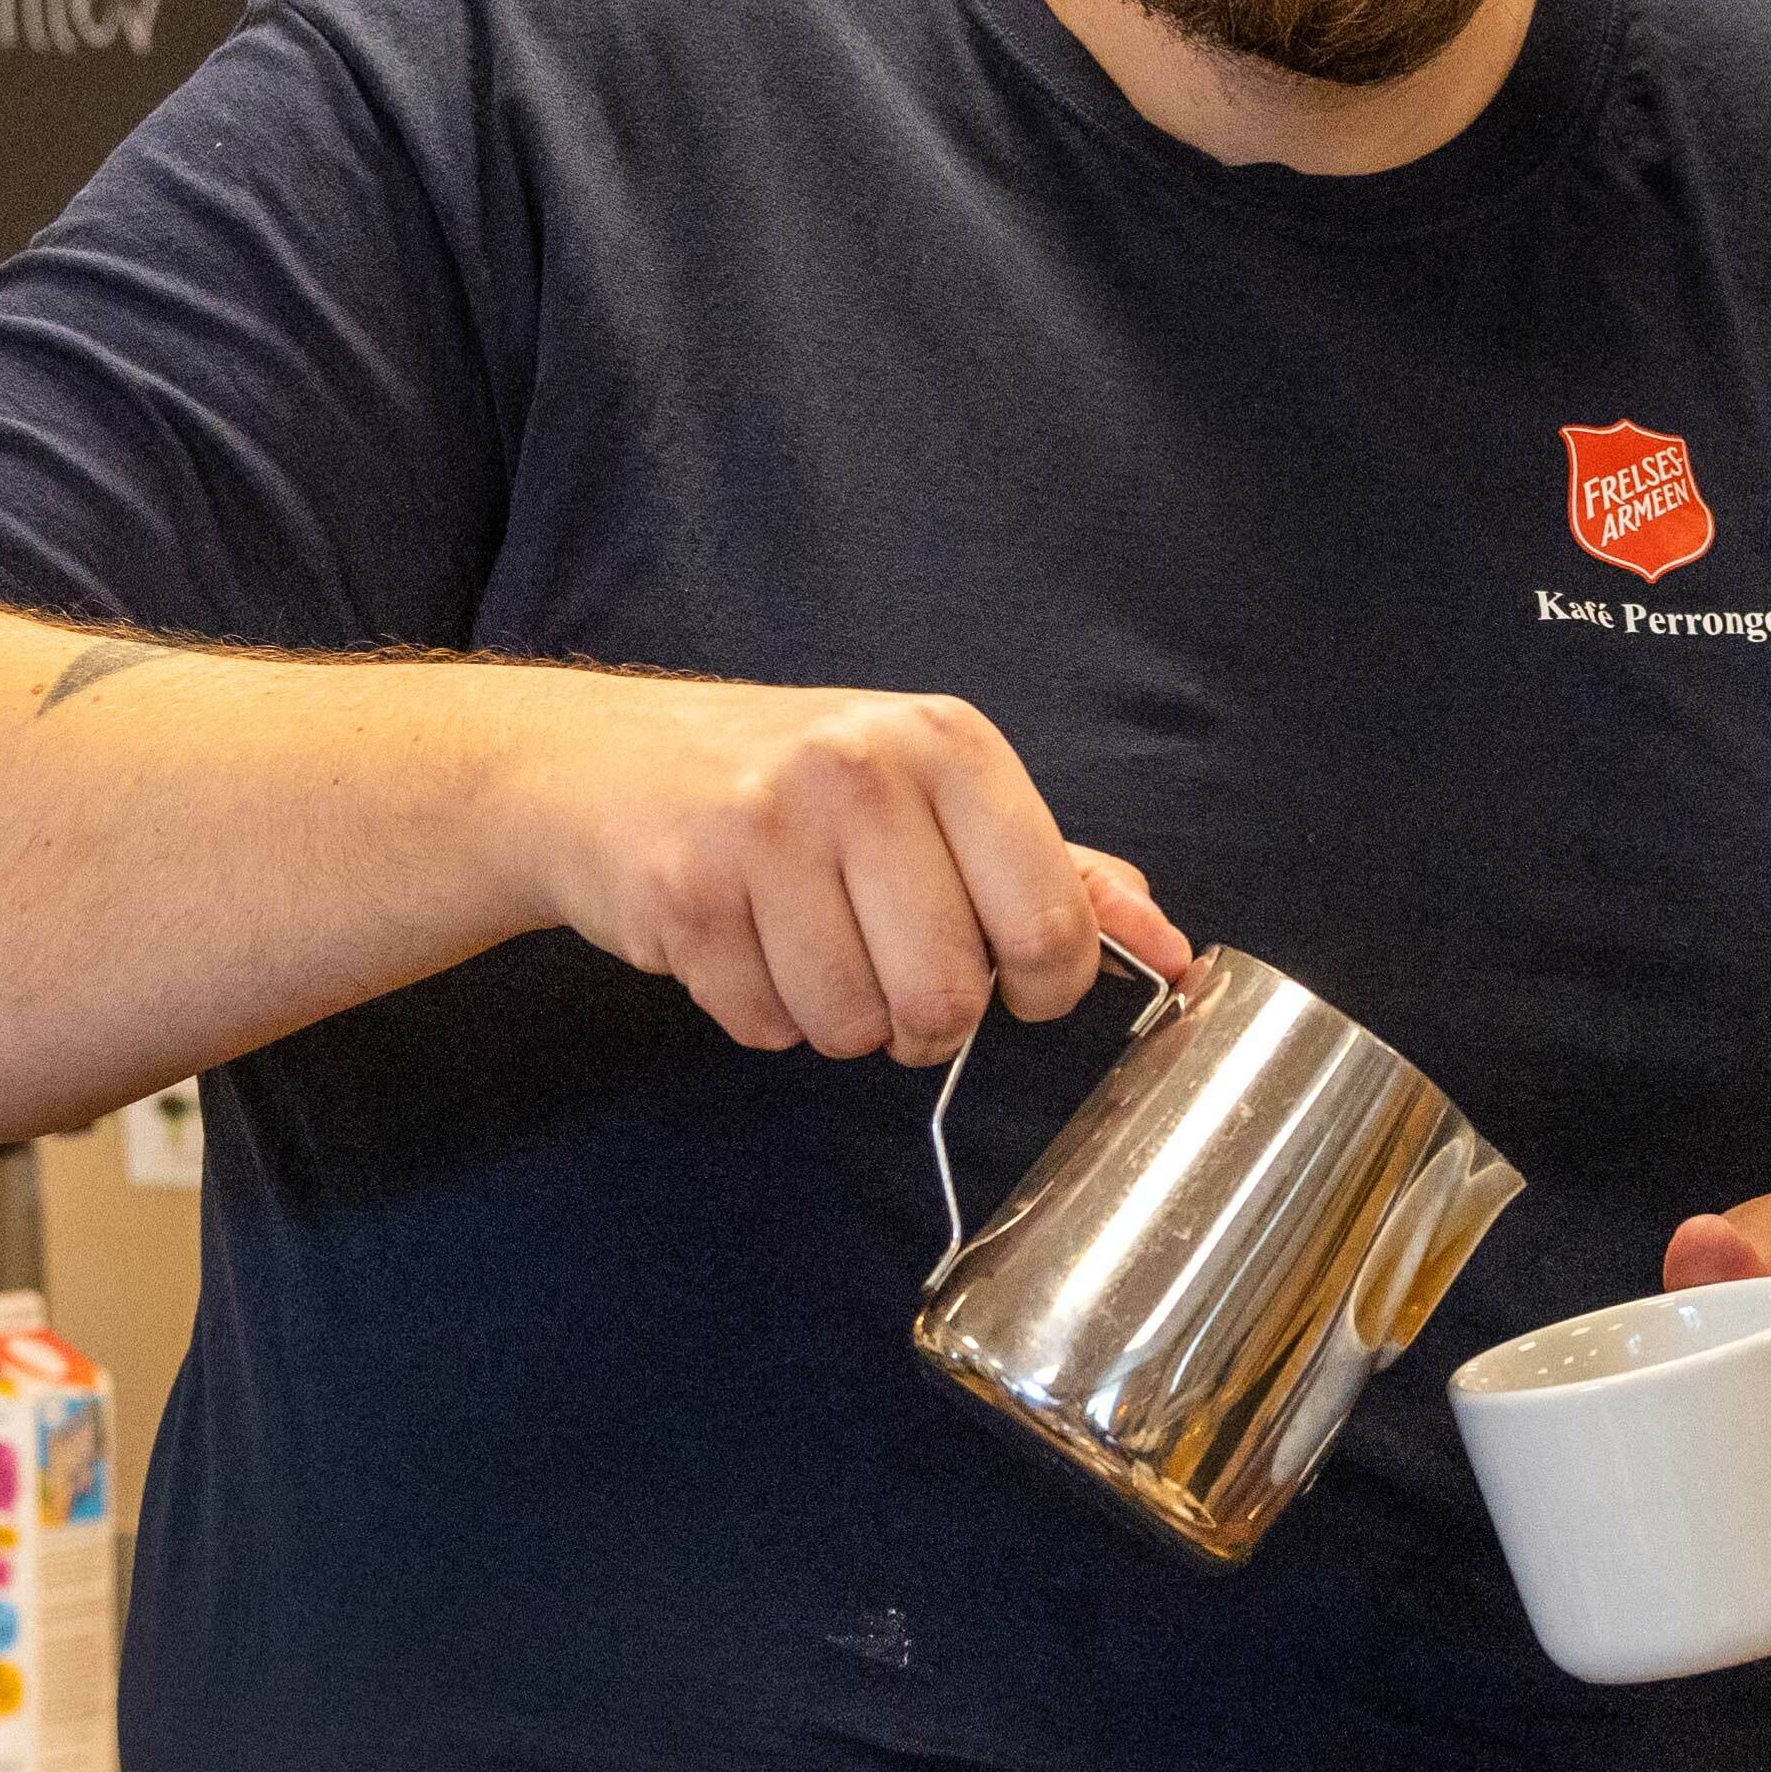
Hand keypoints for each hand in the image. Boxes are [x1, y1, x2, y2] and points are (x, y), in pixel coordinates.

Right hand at [475, 668, 1186, 1061]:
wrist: (596, 762)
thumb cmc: (787, 784)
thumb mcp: (930, 793)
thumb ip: (1054, 870)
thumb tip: (1174, 948)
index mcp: (946, 743)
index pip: (1050, 922)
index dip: (1038, 985)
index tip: (1004, 971)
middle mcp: (861, 771)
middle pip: (950, 997)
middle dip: (926, 1021)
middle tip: (889, 969)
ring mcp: (764, 829)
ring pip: (855, 1028)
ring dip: (838, 1020)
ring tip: (807, 947)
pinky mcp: (685, 893)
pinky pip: (767, 1028)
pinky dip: (760, 1014)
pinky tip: (742, 945)